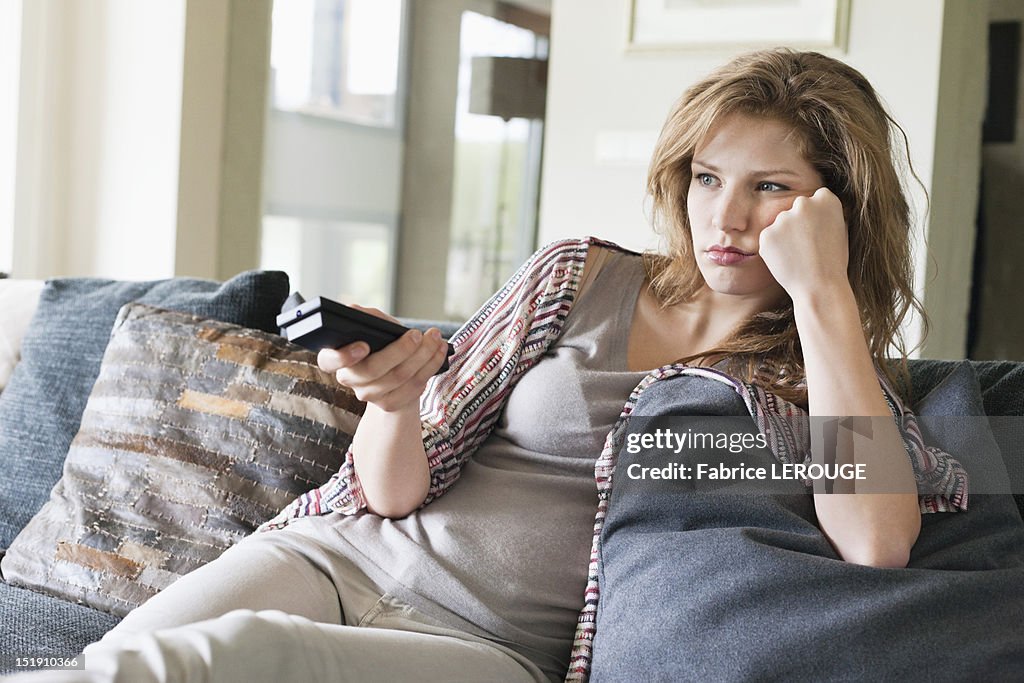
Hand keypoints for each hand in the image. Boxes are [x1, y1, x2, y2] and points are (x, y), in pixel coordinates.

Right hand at [316, 305, 448, 411]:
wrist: (395, 372)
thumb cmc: (381, 343)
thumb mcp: (373, 327)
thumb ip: (365, 317)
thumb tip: (353, 309)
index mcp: (336, 357)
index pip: (328, 361)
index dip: (344, 356)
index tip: (364, 345)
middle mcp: (349, 379)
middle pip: (373, 369)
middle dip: (399, 350)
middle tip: (417, 334)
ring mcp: (369, 395)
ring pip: (399, 377)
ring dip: (423, 355)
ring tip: (435, 338)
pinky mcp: (390, 404)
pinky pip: (414, 386)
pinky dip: (430, 366)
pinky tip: (439, 352)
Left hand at [758, 187, 849, 302]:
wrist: (819, 287)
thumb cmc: (833, 262)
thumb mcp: (841, 230)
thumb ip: (827, 214)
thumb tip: (818, 204)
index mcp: (826, 199)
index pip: (816, 199)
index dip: (816, 217)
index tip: (820, 231)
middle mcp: (803, 203)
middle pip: (796, 209)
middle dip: (798, 223)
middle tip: (807, 246)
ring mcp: (783, 218)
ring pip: (780, 224)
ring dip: (785, 236)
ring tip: (799, 256)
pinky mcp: (766, 234)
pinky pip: (769, 238)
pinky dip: (774, 248)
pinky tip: (787, 260)